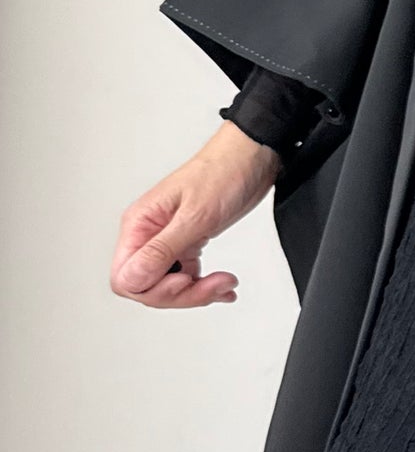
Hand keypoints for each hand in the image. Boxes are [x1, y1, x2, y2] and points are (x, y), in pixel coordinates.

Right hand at [110, 123, 279, 307]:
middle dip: (181, 294)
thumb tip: (132, 279)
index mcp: (140, 224)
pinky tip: (223, 285)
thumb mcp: (195, 216)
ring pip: (167, 284)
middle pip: (146, 286)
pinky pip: (186, 275)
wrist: (252, 156)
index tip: (184, 281)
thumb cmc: (224, 172)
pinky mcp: (188, 240)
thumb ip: (162, 251)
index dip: (153, 289)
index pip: (125, 277)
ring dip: (197, 291)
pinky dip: (205, 285)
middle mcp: (149, 233)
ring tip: (224, 283)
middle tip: (212, 285)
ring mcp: (168, 238)